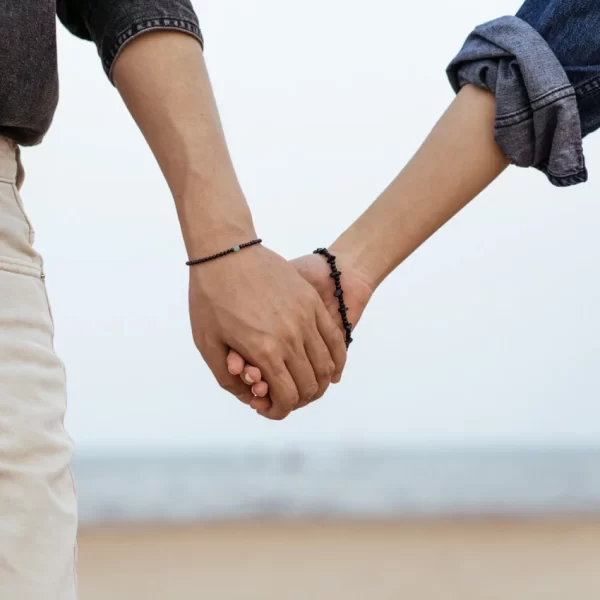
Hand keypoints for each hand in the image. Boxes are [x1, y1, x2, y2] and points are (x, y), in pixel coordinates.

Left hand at [190, 244, 346, 419]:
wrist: (226, 251)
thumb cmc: (210, 297)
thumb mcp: (207, 343)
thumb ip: (228, 378)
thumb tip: (250, 398)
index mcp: (265, 350)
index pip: (286, 396)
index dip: (279, 410)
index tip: (269, 409)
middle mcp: (291, 337)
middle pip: (309, 385)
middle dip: (298, 400)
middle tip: (285, 399)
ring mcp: (306, 318)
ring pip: (326, 365)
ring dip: (318, 383)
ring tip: (305, 384)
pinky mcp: (311, 302)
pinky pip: (334, 339)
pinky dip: (335, 360)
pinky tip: (329, 369)